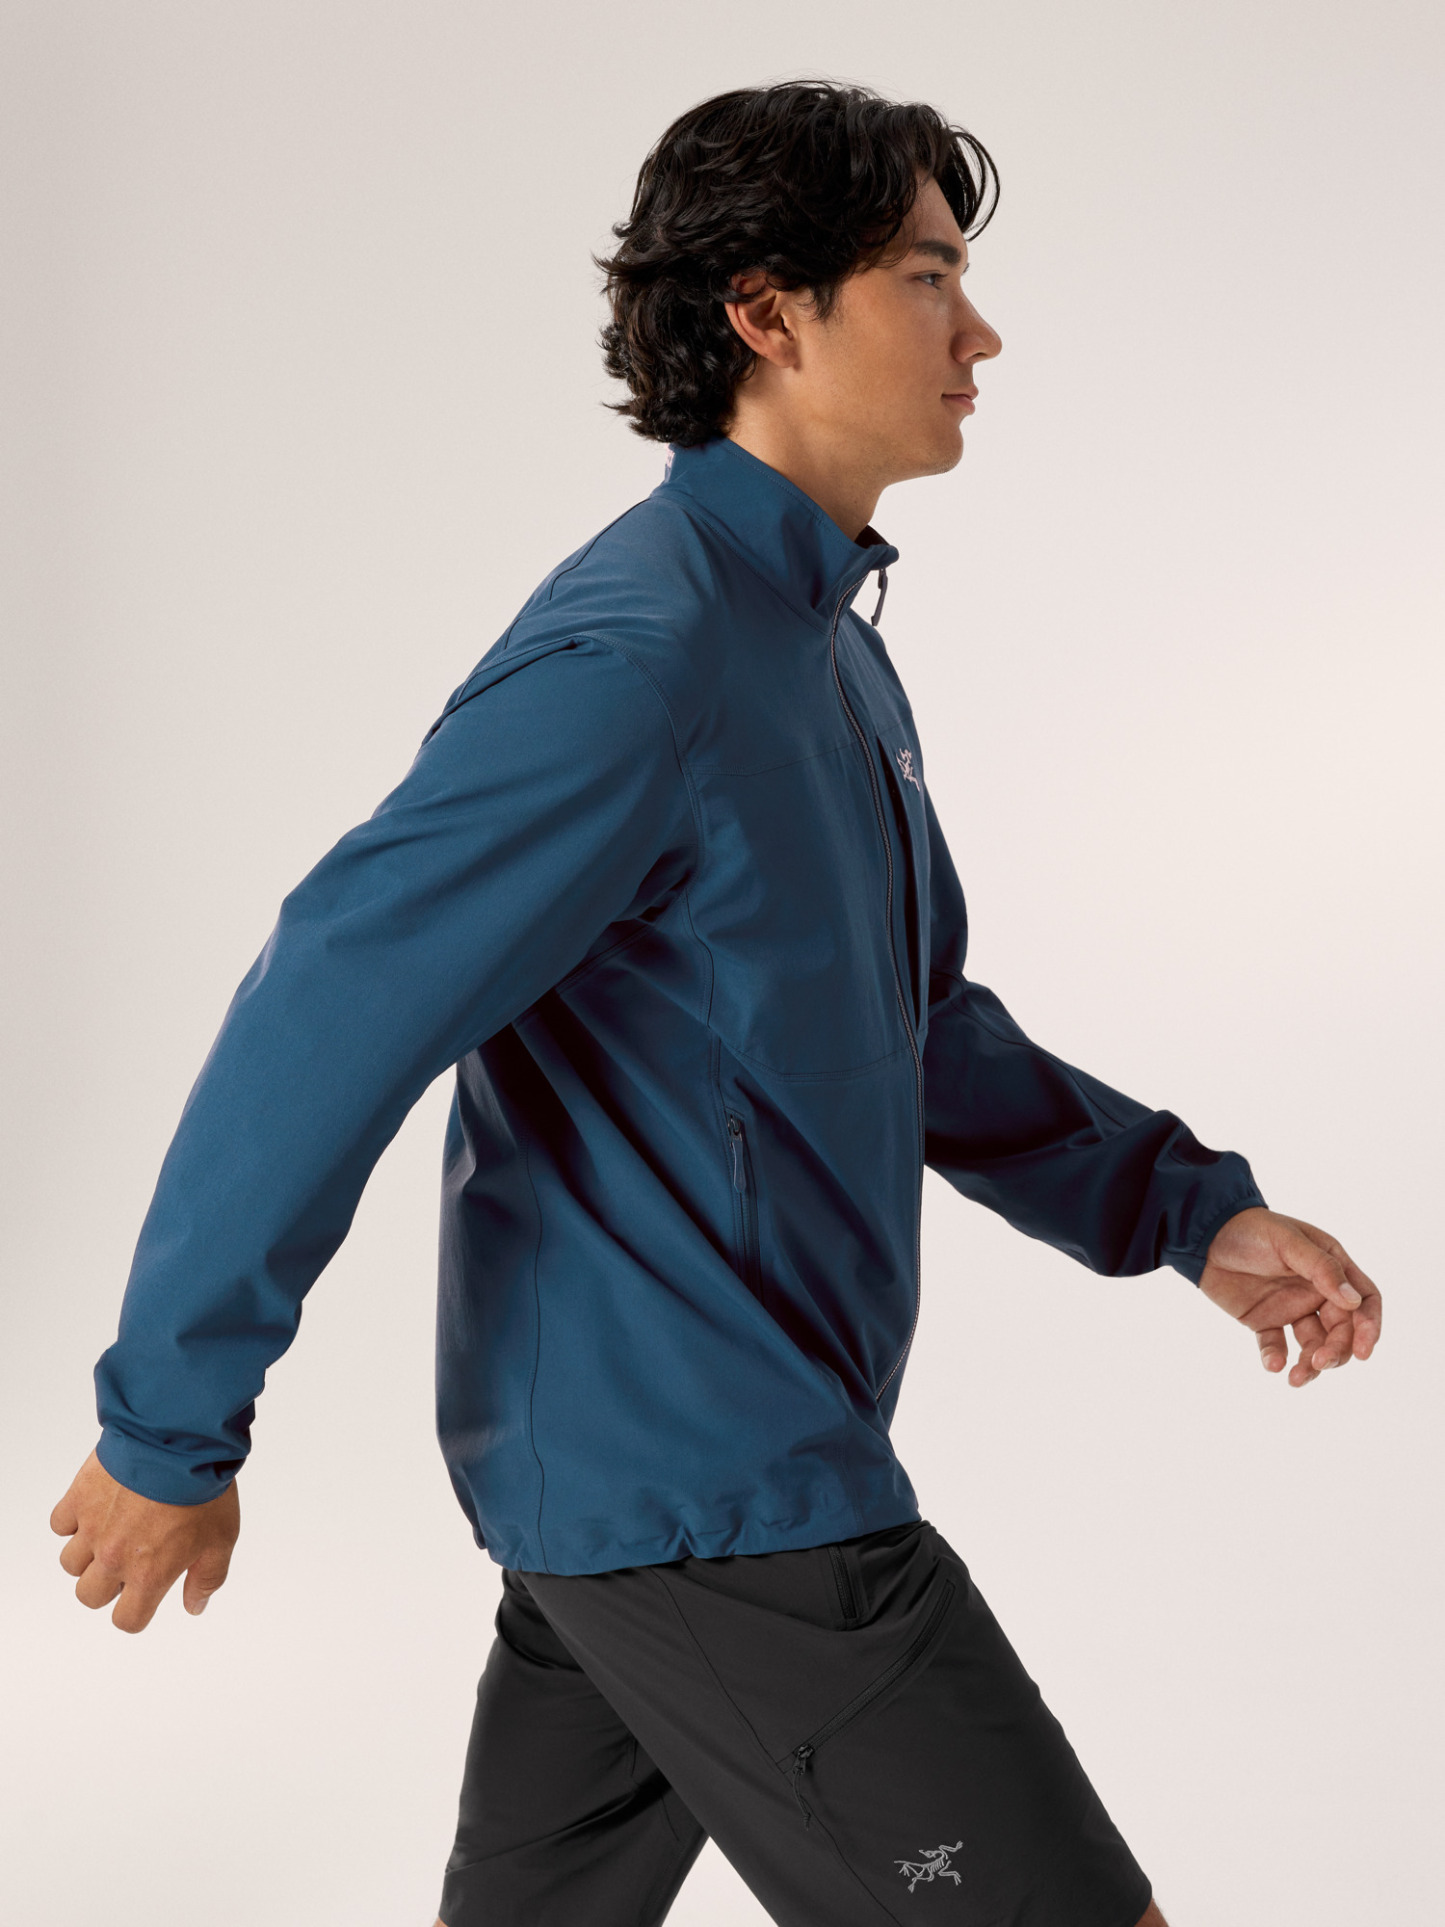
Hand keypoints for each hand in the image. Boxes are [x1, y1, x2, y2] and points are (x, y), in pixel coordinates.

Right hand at [50, 1449, 239, 1632]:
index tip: (144, 1595)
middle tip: (128, 1559)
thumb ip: (207, 1578)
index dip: (136, 1612)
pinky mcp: (78, 1499)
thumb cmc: (204, 1488)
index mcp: (149, 1575)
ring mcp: (92, 1529)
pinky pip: (59, 1524)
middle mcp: (114, 1558)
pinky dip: (73, 1520)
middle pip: (89, 1596)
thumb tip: (194, 1607)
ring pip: (70, 1563)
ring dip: (88, 1554)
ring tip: (113, 1530)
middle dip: (108, 1584)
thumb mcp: (222, 1539)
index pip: (127, 1620)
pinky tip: (97, 1507)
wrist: (180, 1440)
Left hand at [1198, 1206, 1381, 1387]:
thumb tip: (1354, 1301)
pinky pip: (1276, 1346)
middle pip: (1341, 1330)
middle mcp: (1316, 1291)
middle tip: (1318, 1362)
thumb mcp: (1288, 1242)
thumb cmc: (1251, 1229)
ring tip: (1295, 1378)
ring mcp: (1291, 1307)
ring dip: (1310, 1364)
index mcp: (1331, 1267)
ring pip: (1313, 1345)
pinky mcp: (1265, 1320)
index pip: (1365, 1300)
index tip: (1363, 1350)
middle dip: (1336, 1351)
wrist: (1204, 1234)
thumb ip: (1322, 1269)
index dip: (1369, 1326)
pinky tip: (1272, 1364)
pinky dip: (1276, 1358)